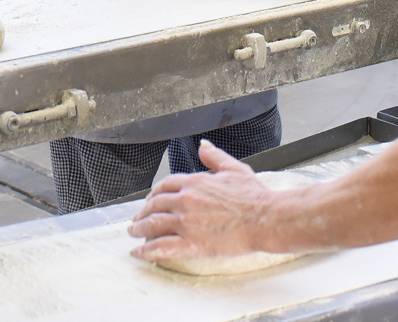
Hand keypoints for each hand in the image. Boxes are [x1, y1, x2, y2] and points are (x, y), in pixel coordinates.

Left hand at [128, 141, 273, 261]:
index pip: (165, 185)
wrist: (264, 218)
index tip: (150, 200)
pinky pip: (160, 247)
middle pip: (154, 205)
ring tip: (134, 233)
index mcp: (195, 182)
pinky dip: (145, 250)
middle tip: (138, 218)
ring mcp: (186, 223)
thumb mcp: (234, 169)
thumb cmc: (253, 196)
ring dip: (139, 229)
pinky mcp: (190, 244)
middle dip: (142, 212)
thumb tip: (203, 145)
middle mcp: (186, 200)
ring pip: (153, 224)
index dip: (154, 193)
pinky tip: (138, 253)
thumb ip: (214, 157)